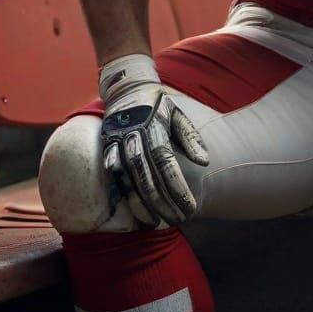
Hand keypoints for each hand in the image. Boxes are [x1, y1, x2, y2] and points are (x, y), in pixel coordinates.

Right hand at [99, 54, 209, 226]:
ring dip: (142, 204)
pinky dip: (123, 195)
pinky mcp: (106, 148)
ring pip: (129, 180)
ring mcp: (117, 143)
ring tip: (156, 223)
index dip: (178, 188)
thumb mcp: (178, 114)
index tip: (190, 207)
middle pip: (148, 176)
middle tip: (178, 221)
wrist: (126, 88)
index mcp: (154, 127)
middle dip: (163, 202)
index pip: (167, 163)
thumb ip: (191, 137)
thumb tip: (205, 162)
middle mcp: (134, 137)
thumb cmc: (158, 105)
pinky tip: (133, 213)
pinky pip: (113, 176)